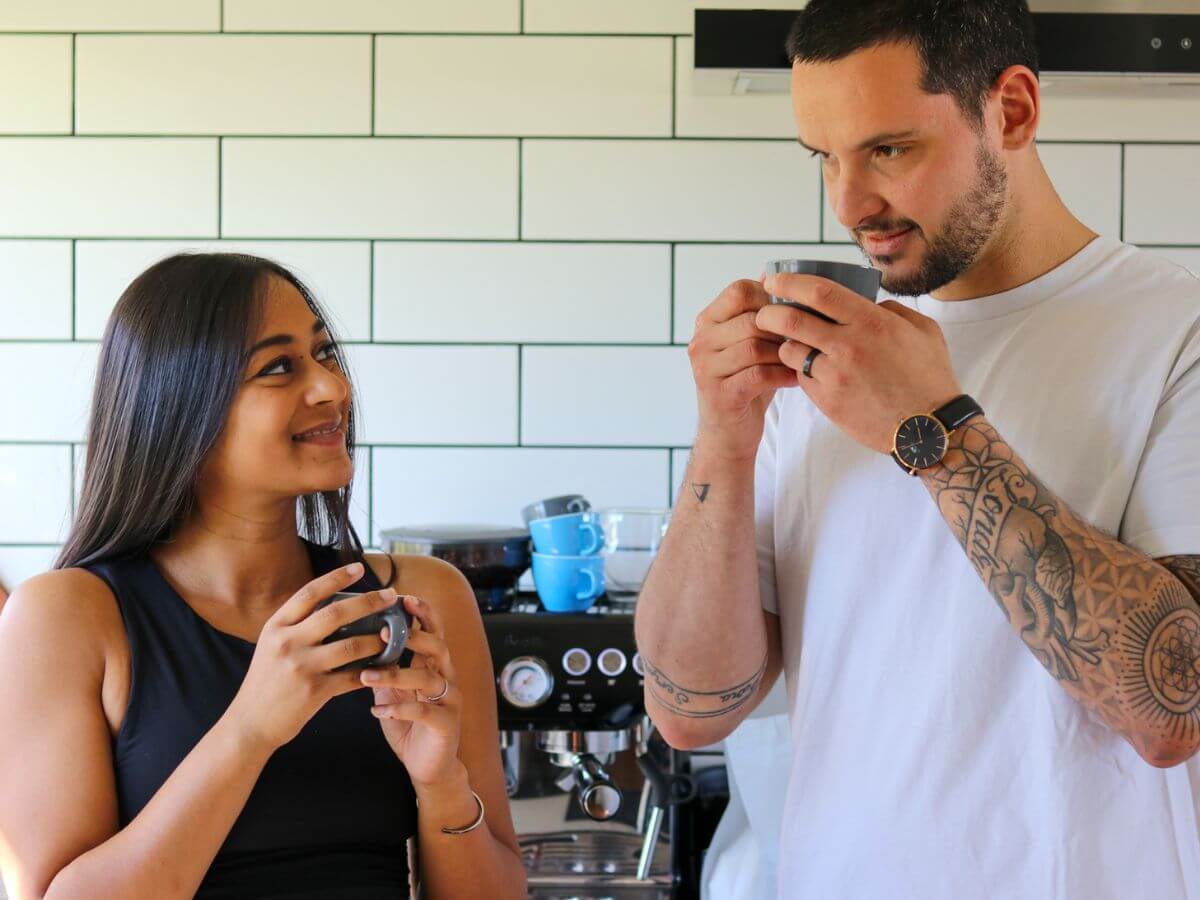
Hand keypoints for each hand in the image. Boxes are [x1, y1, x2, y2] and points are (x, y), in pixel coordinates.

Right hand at [227, 563, 392, 750]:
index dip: (337, 577)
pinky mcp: (315, 691)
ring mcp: (301, 667)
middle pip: (336, 613)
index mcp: (276, 626)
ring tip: (392, 634)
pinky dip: (372, 671)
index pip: (310, 593)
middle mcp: (287, 643)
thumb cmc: (265, 682)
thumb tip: (334, 606)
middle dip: (368, 602)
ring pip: (351, 646)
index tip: (359, 569)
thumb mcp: (272, 646)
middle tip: (389, 596)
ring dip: (377, 639)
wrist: (249, 724)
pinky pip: (352, 677)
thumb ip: (296, 627)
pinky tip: (385, 666)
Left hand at [361, 595, 462, 790]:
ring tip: (366, 675)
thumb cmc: (408, 724)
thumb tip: (354, 642)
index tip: (404, 598)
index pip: (434, 631)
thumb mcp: (392, 692)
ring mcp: (450, 701)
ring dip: (396, 675)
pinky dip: (398, 710)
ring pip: (428, 679)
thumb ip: (383, 668)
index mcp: (433, 666)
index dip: (423, 613)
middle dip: (415, 635)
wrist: (427, 766)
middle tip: (386, 629)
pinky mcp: (446, 725)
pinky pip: (424, 712)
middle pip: (438, 647)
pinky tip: (376, 711)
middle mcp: (446, 678)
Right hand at [687, 279, 800, 461]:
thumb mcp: (749, 344)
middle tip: (805, 338)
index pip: (739, 291)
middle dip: (783, 329)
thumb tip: (776, 276)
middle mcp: (700, 342)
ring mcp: (706, 369)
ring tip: (801, 358)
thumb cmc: (745, 382)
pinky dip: (783, 375)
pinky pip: (758, 374)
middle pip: (751, 319)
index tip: (791, 312)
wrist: (728, 433)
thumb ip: (759, 315)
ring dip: (785, 352)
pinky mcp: (720, 394)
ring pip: (755, 346)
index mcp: (707, 322)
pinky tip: (796, 378)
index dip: (770, 297)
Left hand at [756, 273, 962, 453]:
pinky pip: (802, 378)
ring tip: (792, 344)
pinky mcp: (828, 401)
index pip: (819, 292)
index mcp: (872, 322)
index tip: (773, 280)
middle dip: (769, 313)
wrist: (927, 429)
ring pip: (791, 351)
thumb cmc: (929, 378)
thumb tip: (868, 302)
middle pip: (791, 320)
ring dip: (785, 345)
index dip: (790, 283)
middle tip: (763, 312)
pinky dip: (801, 370)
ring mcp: (835, 375)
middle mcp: (849, 346)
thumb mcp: (922, 331)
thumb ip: (891, 311)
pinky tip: (811, 370)